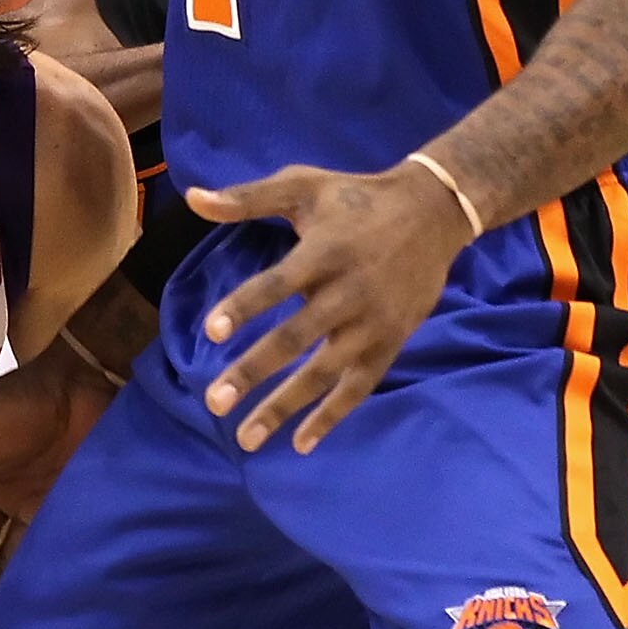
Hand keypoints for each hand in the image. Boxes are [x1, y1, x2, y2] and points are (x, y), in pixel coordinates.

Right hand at [0, 345, 118, 614]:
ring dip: (22, 605)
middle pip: (4, 568)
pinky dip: (61, 583)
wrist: (80, 380)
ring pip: (36, 570)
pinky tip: (52, 614)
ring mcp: (59, 515)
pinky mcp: (89, 516)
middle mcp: (26, 512)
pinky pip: (70, 556)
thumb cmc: (21, 399)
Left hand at [191, 161, 474, 452]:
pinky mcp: (390, 342)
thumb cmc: (357, 198)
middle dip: (253, 373)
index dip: (244, 307)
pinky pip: (359, 387)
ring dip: (284, 407)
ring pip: (324, 373)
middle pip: (295, 339)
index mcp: (324, 253)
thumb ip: (247, 198)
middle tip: (213, 403)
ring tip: (246, 439)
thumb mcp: (304, 185)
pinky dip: (332, 416)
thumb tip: (193, 199)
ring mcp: (372, 323)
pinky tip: (301, 443)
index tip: (210, 332)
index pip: (277, 284)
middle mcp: (348, 292)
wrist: (435, 212)